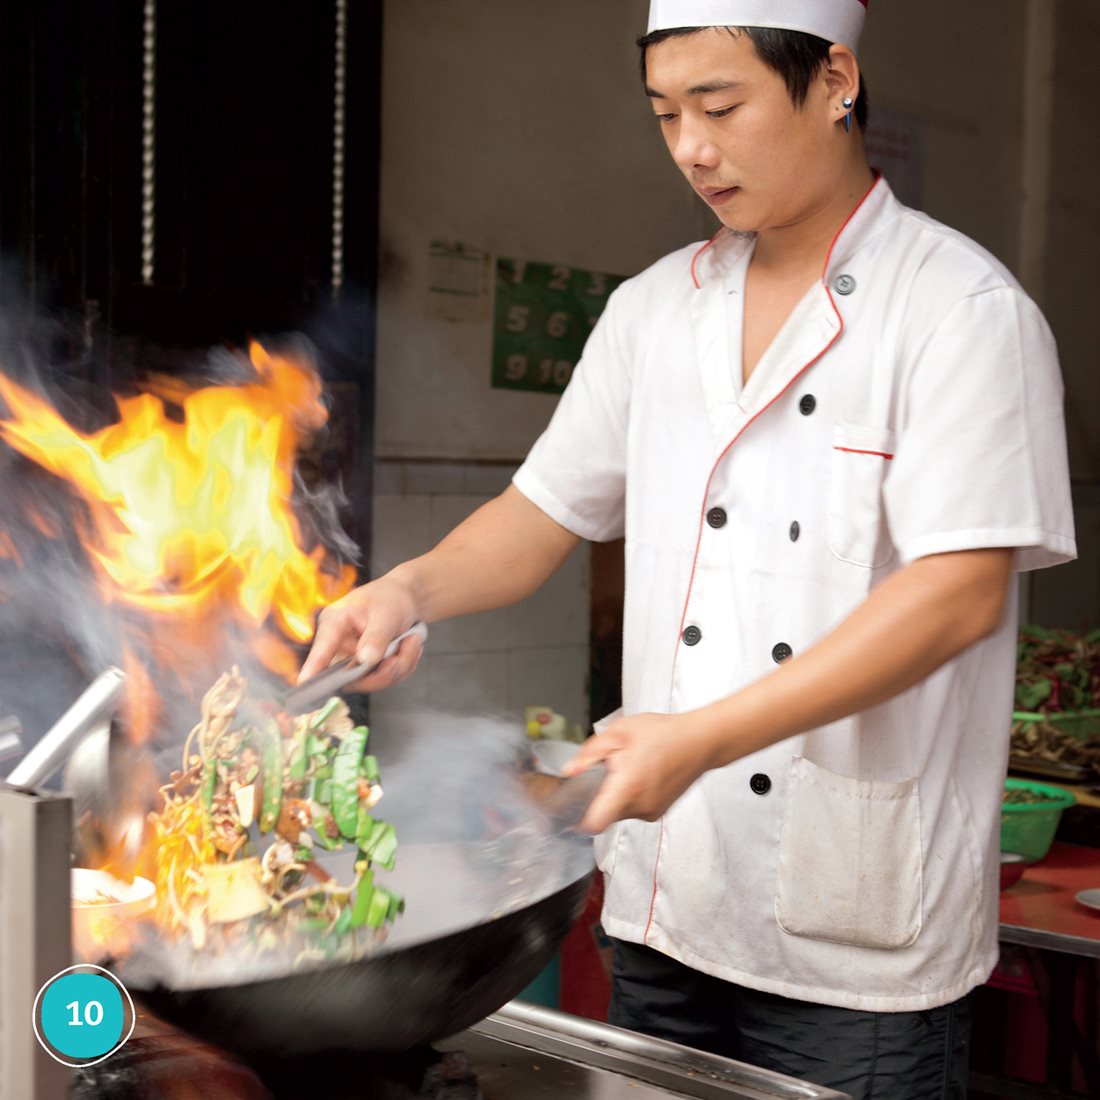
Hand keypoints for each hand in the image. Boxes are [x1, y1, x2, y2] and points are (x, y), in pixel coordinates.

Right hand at [297, 576, 424, 691]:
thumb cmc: (389, 598)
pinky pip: (387, 679)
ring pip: (373, 681)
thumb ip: (376, 637)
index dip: (314, 665)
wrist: (406, 600)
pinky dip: (404, 665)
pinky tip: (409, 646)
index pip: (322, 647)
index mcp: (334, 623)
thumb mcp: (386, 613)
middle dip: (385, 670)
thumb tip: (365, 661)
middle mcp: (339, 646)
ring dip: (400, 665)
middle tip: (410, 646)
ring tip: (411, 641)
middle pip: (351, 676)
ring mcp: (353, 660)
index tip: (304, 681)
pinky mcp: (367, 669)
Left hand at [562, 711, 717, 833]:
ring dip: (616, 794)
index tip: (572, 809)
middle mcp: (640, 806)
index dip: (579, 820)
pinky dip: (630, 796)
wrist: (701, 741)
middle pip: (604, 813)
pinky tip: (642, 774)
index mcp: (628, 786)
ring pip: (619, 811)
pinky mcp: (658, 812)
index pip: (595, 822)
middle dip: (600, 794)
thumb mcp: (620, 731)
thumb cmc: (664, 733)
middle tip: (610, 769)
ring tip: (631, 767)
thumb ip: (590, 753)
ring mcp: (651, 812)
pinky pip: (633, 809)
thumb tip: (570, 771)